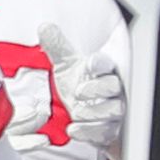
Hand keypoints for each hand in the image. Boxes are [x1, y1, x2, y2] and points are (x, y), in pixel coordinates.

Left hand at [37, 24, 124, 153]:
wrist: (86, 117)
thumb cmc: (82, 88)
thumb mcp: (68, 68)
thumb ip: (58, 49)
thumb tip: (45, 27)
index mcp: (102, 71)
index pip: (106, 64)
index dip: (100, 63)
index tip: (90, 64)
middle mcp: (112, 91)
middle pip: (114, 86)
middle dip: (98, 88)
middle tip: (79, 91)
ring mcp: (113, 111)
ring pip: (112, 110)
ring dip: (93, 112)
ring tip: (77, 112)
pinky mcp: (109, 130)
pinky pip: (104, 132)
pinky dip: (89, 131)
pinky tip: (74, 129)